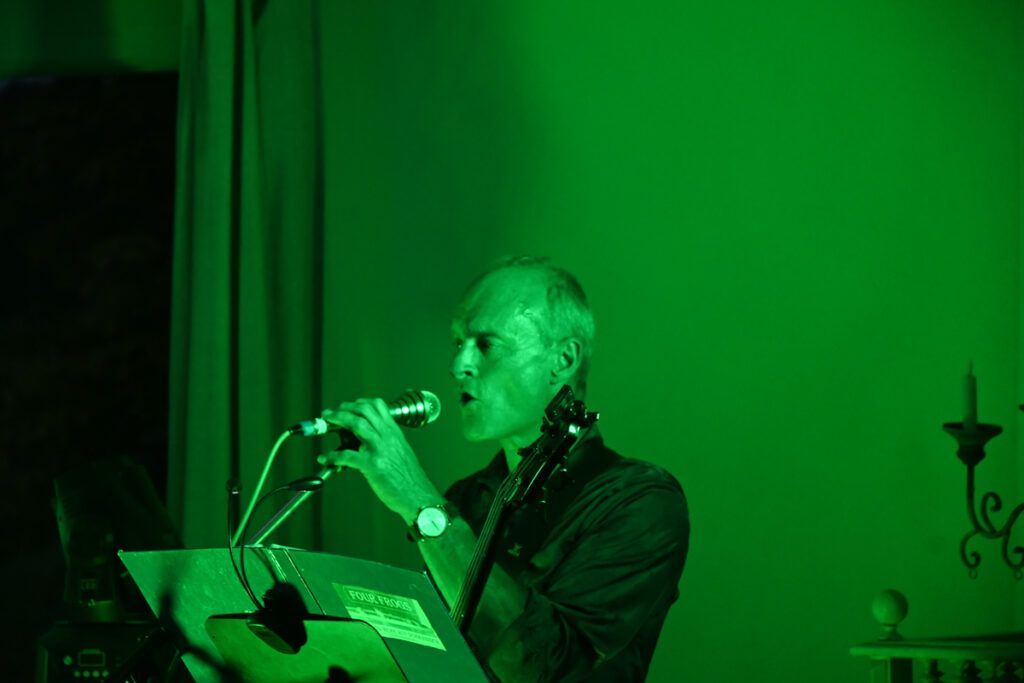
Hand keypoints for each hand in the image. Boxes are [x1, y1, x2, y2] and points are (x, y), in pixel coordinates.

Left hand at [318, 398, 441, 521]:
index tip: (346, 407)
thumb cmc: (409, 478)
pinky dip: (332, 456)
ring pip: (356, 424)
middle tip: (330, 414)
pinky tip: (326, 458)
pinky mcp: (373, 465)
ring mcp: (380, 449)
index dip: (358, 403)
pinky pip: (347, 455)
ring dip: (336, 421)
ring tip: (325, 424)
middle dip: (343, 409)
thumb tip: (365, 440)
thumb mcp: (401, 451)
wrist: (418, 496)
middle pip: (363, 410)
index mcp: (394, 432)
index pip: (377, 405)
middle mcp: (388, 437)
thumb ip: (386, 441)